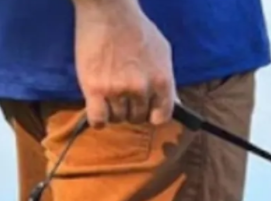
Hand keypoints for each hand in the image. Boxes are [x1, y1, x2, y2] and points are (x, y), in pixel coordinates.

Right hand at [72, 0, 175, 127]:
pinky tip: (98, 110)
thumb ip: (168, 80)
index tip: (146, 111)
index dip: (153, 116)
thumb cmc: (135, 28)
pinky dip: (98, 120)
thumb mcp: (162, 52)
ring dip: (113, 111)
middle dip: (131, 110)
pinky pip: (98, 120)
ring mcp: (118, 90)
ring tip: (109, 94)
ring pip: (117, 119)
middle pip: (137, 118)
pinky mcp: (95, 89)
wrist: (108, 10)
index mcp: (162, 80)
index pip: (162, 116)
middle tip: (123, 95)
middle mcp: (142, 88)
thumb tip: (176, 104)